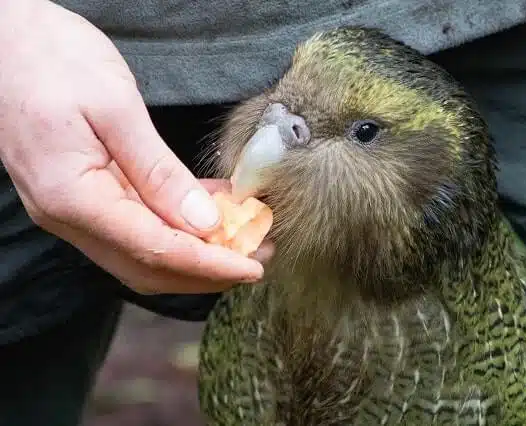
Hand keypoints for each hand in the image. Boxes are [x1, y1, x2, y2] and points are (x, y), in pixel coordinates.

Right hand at [0, 0, 266, 293]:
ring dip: (197, 254)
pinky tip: (214, 213)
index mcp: (73, 198)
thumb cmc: (52, 59)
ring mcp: (74, 210)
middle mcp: (70, 217)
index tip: (253, 267)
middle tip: (259, 256)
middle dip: (208, 269)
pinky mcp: (83, 196)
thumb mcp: (115, 108)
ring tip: (246, 238)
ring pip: (144, 253)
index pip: (154, 250)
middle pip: (149, 266)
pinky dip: (178, 227)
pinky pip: (136, 226)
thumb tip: (203, 221)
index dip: (209, 264)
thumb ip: (158, 171)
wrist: (4, 38)